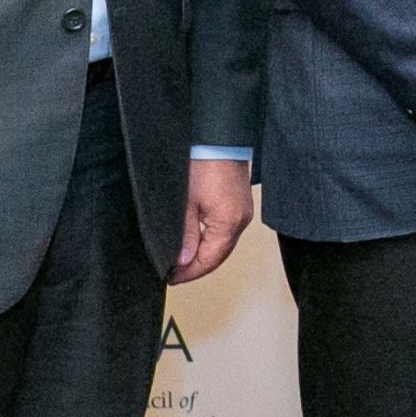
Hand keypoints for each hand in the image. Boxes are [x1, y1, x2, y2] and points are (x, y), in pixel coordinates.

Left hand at [170, 158, 254, 282]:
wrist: (217, 138)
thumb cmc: (201, 163)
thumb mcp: (185, 204)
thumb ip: (185, 236)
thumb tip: (182, 260)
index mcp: (228, 223)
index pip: (209, 260)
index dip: (188, 273)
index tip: (171, 278)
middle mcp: (241, 220)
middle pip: (219, 256)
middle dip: (196, 268)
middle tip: (174, 274)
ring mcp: (244, 212)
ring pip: (224, 245)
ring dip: (205, 256)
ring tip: (183, 261)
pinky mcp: (241, 205)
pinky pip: (228, 232)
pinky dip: (213, 242)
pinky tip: (198, 243)